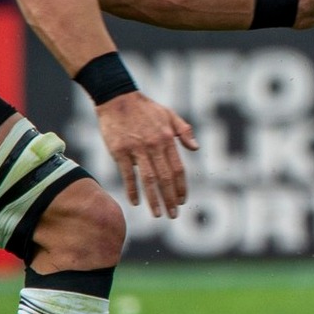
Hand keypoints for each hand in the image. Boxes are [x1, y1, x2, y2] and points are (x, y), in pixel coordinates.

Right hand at [95, 91, 198, 218]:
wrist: (117, 98)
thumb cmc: (145, 107)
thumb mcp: (169, 114)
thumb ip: (184, 131)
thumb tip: (196, 147)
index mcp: (167, 139)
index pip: (178, 169)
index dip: (181, 187)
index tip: (182, 201)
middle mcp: (154, 145)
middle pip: (165, 178)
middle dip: (170, 199)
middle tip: (174, 215)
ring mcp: (136, 149)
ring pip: (148, 179)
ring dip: (154, 199)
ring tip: (159, 214)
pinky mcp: (119, 151)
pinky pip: (128, 174)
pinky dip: (132, 189)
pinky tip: (136, 202)